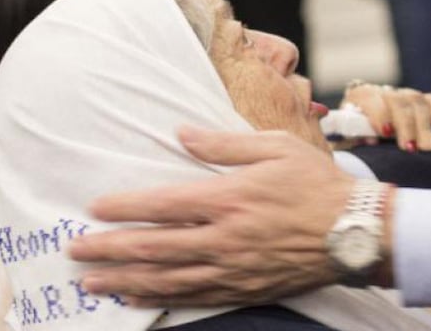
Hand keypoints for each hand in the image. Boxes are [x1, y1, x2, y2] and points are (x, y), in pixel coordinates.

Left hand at [68, 127, 363, 306]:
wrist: (355, 230)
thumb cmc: (316, 183)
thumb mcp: (275, 147)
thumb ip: (224, 144)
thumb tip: (181, 133)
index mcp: (230, 198)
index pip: (163, 205)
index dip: (124, 208)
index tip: (94, 208)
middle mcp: (225, 237)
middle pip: (154, 247)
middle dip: (109, 249)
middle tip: (74, 250)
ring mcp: (233, 267)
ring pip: (167, 278)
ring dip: (124, 280)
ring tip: (91, 281)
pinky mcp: (244, 287)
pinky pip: (193, 297)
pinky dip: (160, 298)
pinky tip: (136, 297)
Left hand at [342, 81, 430, 151]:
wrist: (366, 140)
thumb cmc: (354, 143)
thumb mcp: (347, 142)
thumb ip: (353, 141)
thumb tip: (369, 141)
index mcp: (359, 98)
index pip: (369, 97)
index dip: (379, 114)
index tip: (386, 133)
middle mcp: (383, 93)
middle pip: (397, 100)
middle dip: (405, 125)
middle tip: (410, 148)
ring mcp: (404, 96)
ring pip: (416, 101)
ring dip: (422, 125)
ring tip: (426, 148)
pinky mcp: (423, 102)